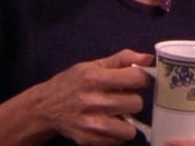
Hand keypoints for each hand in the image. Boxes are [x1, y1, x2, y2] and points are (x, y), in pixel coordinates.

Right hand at [36, 49, 153, 144]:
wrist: (46, 106)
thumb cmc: (73, 82)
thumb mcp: (94, 65)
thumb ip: (123, 59)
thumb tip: (149, 58)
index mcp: (94, 78)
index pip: (136, 78)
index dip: (142, 78)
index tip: (138, 80)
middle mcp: (92, 101)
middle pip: (136, 104)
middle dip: (132, 99)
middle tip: (123, 97)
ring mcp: (90, 123)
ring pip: (130, 129)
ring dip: (127, 121)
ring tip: (117, 113)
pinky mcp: (88, 139)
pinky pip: (118, 141)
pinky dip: (117, 133)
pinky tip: (107, 123)